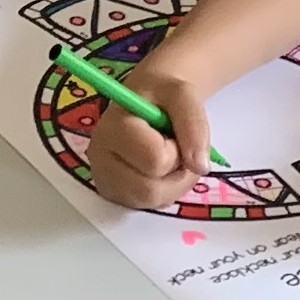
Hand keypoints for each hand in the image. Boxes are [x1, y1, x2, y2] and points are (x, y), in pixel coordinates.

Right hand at [81, 61, 211, 212]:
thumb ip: (193, 123)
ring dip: (173, 184)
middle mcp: (99, 158)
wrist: (145, 99)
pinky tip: (160, 171)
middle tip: (178, 151)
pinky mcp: (113, 194)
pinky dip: (164, 192)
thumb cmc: (161, 94)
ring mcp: (104, 180)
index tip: (172, 133)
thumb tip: (200, 166)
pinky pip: (148, 205)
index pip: (155, 160)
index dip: (176, 150)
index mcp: (112, 128)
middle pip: (150, 190)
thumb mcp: (182, 94)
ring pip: (151, 202)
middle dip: (176, 174)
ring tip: (170, 159)